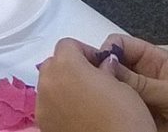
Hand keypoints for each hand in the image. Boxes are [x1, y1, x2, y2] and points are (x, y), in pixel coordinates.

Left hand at [35, 39, 156, 131]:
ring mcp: (43, 107)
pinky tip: (80, 116)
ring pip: (49, 86)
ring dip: (64, 86)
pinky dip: (60, 106)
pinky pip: (49, 106)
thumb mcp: (122, 85)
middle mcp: (48, 84)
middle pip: (53, 63)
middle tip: (94, 80)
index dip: (85, 51)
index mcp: (67, 67)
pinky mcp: (44, 125)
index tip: (100, 64)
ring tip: (87, 100)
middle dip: (71, 67)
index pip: (67, 44)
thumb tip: (102, 65)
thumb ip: (105, 69)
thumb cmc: (124, 118)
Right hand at [75, 35, 167, 131]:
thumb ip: (139, 81)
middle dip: (103, 71)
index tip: (101, 64)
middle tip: (95, 84)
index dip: (109, 50)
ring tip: (98, 99)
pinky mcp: (138, 117)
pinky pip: (120, 110)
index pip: (122, 44)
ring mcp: (140, 98)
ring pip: (115, 89)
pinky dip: (112, 109)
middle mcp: (143, 76)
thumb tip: (105, 63)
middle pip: (114, 67)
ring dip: (106, 91)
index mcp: (155, 60)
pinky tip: (105, 111)